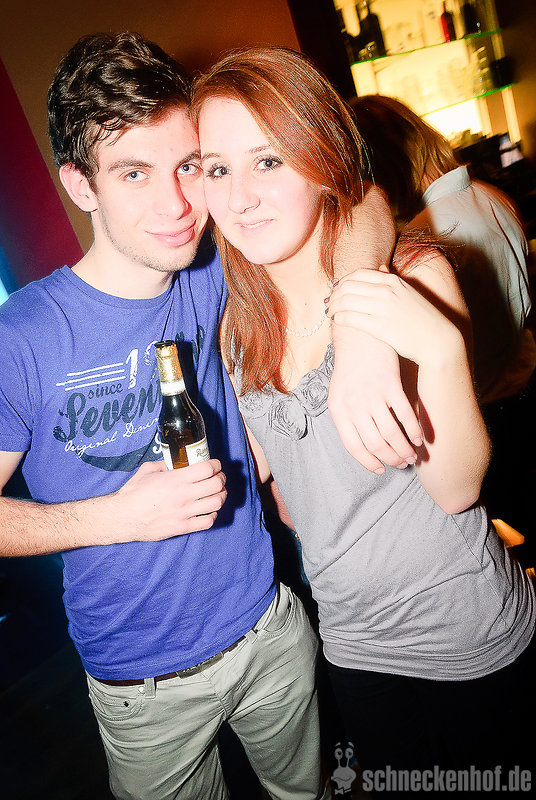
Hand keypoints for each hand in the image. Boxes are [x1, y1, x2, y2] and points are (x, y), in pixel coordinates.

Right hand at [114, 459, 226, 541]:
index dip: (216, 465)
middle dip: (221, 479)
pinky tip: (209, 510)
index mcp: (176, 479)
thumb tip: (176, 464)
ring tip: (218, 493)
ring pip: (216, 503)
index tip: (216, 465)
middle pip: (216, 485)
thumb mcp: (148, 470)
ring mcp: (184, 513)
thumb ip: (165, 465)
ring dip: (221, 496)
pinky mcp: (182, 527)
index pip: (207, 469)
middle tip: (219, 478)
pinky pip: (208, 521)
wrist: (123, 517)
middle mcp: (183, 495)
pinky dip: (213, 514)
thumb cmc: (133, 493)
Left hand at [327, 266, 459, 368]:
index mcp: (392, 281)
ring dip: (334, 307)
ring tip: (331, 313)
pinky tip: (337, 321)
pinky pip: (350, 318)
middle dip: (334, 295)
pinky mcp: (380, 327)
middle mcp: (387, 291)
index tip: (336, 290)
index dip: (342, 282)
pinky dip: (339, 318)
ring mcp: (383, 308)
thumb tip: (379, 269)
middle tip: (330, 303)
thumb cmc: (422, 318)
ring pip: (346, 302)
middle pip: (348, 287)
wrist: (437, 340)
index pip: (357, 275)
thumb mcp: (408, 292)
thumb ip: (392, 280)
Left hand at [329, 324, 421, 473]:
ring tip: (412, 456)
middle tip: (401, 464)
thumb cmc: (351, 366)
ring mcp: (372, 395)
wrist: (358, 335)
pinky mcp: (389, 384)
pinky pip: (404, 415)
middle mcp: (353, 405)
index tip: (380, 469)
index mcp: (338, 410)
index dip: (368, 462)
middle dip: (390, 459)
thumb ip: (348, 416)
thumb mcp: (340, 392)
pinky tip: (419, 438)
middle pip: (374, 444)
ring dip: (404, 449)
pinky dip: (413, 430)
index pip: (353, 446)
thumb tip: (361, 442)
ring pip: (391, 434)